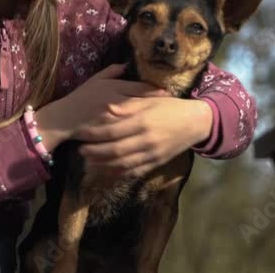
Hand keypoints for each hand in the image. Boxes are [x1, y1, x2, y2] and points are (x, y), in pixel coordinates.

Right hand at [33, 64, 170, 151]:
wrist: (64, 119)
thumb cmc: (80, 98)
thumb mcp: (95, 80)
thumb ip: (112, 71)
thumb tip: (128, 64)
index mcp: (113, 87)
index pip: (141, 88)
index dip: (156, 91)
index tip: (167, 93)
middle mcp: (116, 102)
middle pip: (145, 103)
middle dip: (159, 105)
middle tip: (173, 106)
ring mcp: (115, 120)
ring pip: (140, 119)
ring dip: (153, 119)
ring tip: (165, 120)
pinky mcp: (112, 134)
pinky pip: (131, 132)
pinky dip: (142, 132)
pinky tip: (151, 133)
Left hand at [75, 96, 213, 178]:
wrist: (195, 122)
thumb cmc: (170, 106)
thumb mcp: (150, 100)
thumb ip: (128, 105)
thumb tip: (107, 107)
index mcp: (143, 121)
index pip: (113, 130)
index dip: (94, 134)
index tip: (81, 132)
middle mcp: (146, 140)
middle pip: (115, 150)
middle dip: (95, 152)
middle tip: (80, 150)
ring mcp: (152, 154)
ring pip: (123, 164)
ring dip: (103, 165)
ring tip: (89, 161)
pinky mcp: (156, 163)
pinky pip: (134, 172)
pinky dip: (118, 174)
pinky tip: (106, 172)